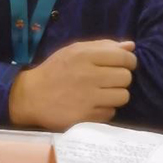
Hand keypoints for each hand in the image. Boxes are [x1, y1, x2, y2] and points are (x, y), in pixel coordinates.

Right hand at [8, 39, 136, 130]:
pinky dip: (106, 109)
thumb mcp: (74, 50)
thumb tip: (131, 46)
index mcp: (85, 55)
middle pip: (126, 77)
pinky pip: (111, 112)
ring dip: (116, 94)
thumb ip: (103, 46)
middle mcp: (88, 75)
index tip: (123, 64)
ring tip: (104, 92)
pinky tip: (94, 104)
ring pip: (123, 96)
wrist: (31, 96)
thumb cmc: (55, 69)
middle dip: (122, 78)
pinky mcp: (87, 117)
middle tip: (110, 79)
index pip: (123, 57)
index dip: (129, 61)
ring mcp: (88, 98)